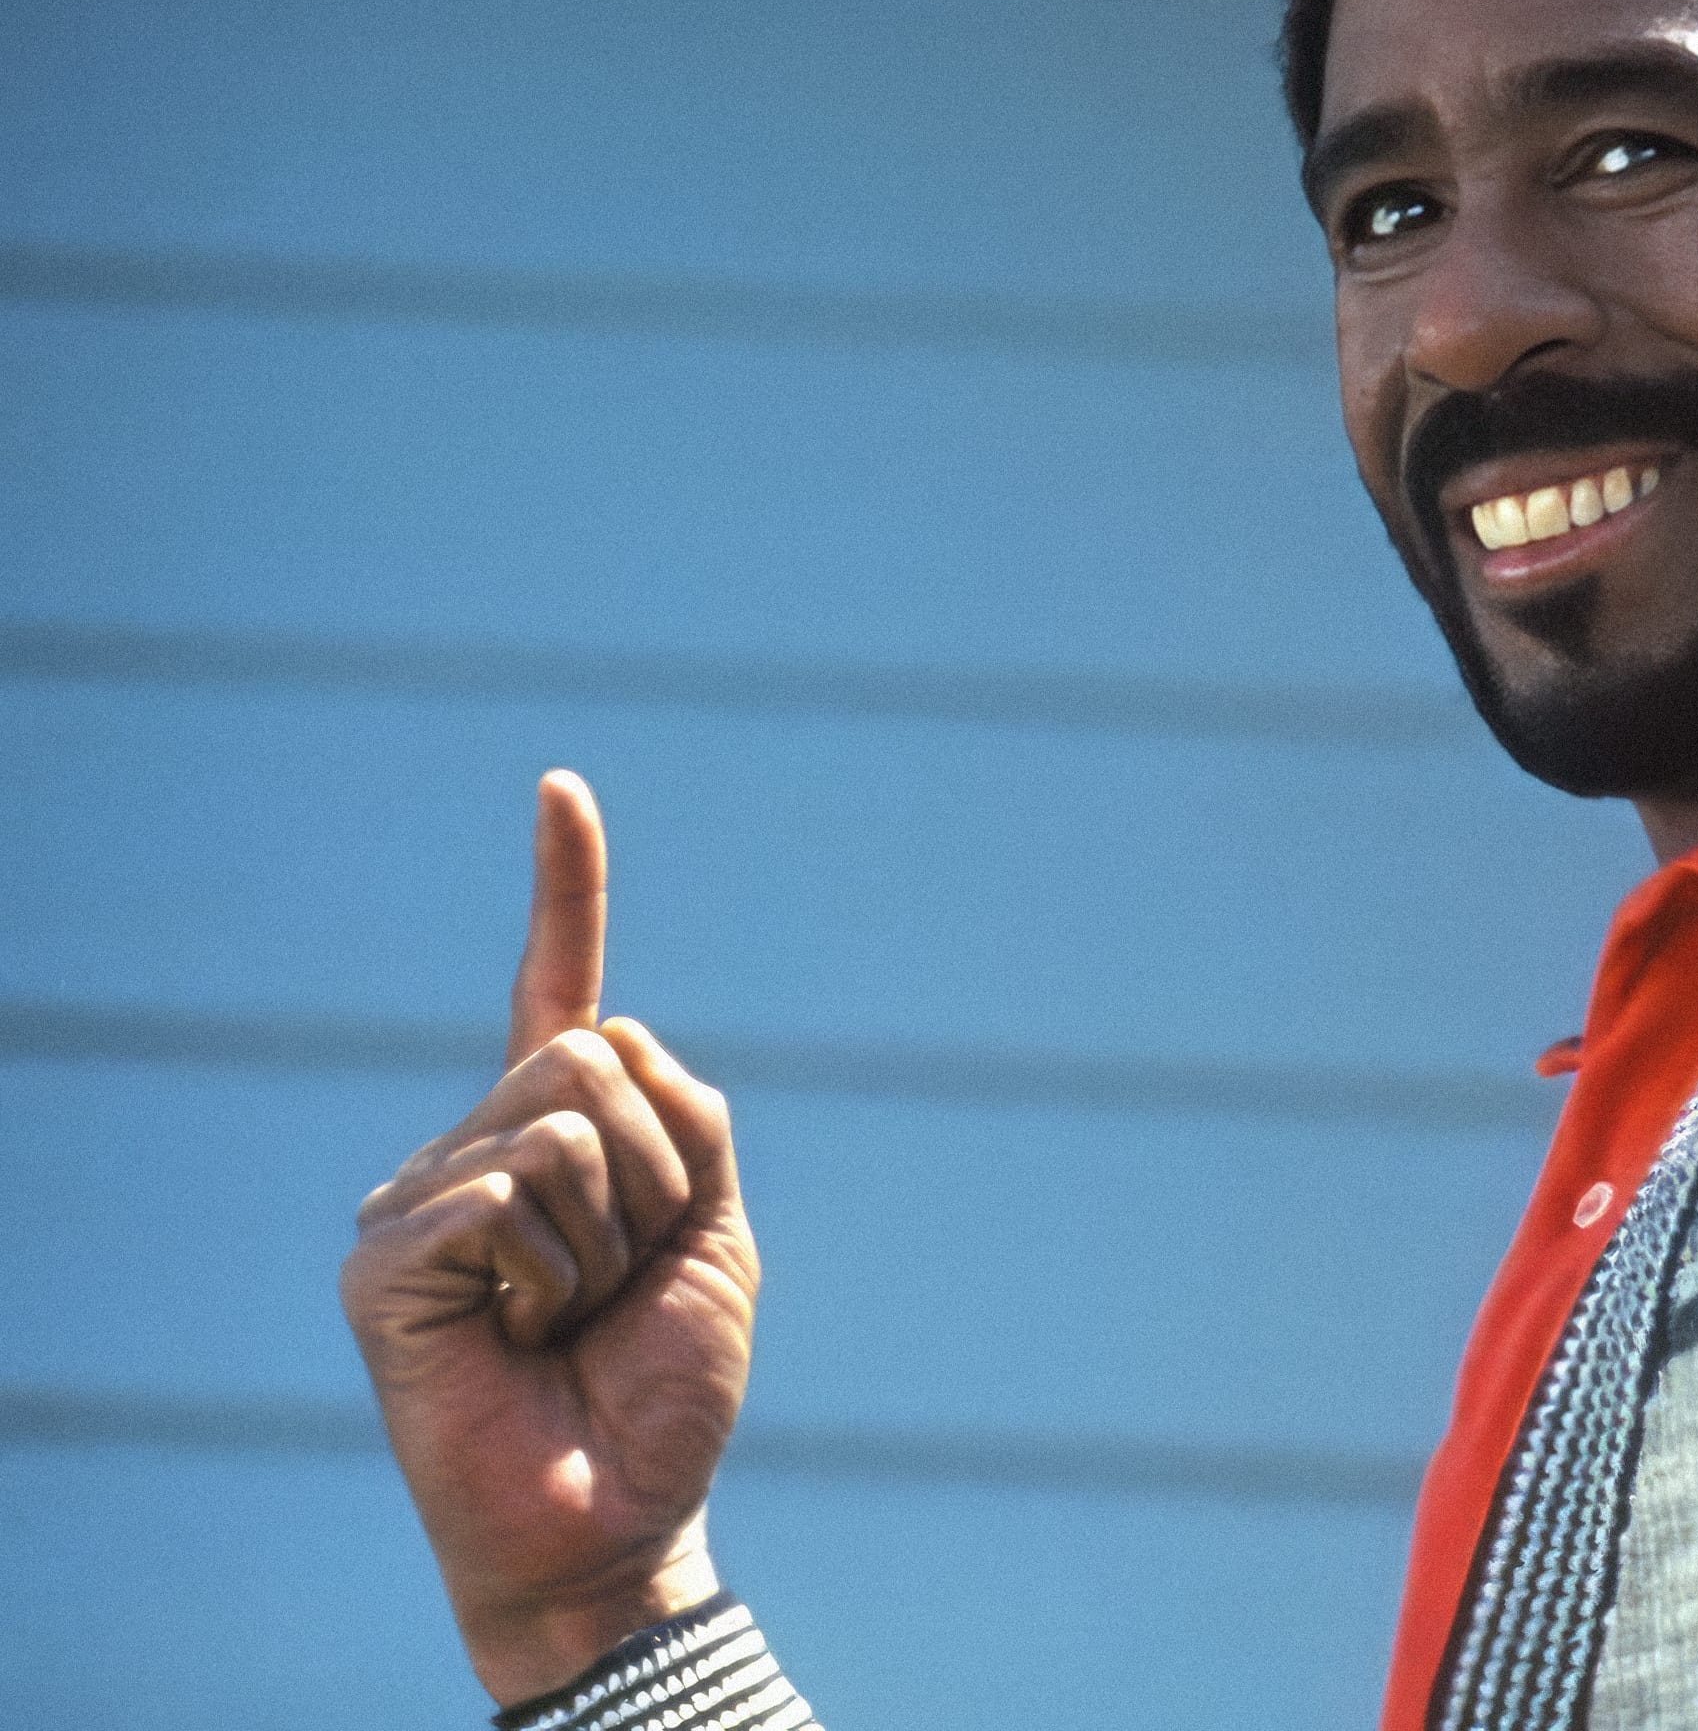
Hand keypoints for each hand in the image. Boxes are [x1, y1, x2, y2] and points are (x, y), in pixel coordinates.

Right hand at [341, 771, 760, 1704]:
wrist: (622, 1509)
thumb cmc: (665, 1380)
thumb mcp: (714, 1230)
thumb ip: (685, 1120)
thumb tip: (609, 1039)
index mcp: (562, 1130)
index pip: (560, 986)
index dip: (565, 887)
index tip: (561, 787)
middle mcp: (478, 1145)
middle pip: (599, 1059)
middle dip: (657, 1175)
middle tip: (622, 1279)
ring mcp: (420, 1198)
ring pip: (565, 1125)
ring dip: (610, 1234)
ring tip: (568, 1316)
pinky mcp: (385, 1258)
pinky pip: (508, 1197)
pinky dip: (546, 1273)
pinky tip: (516, 1336)